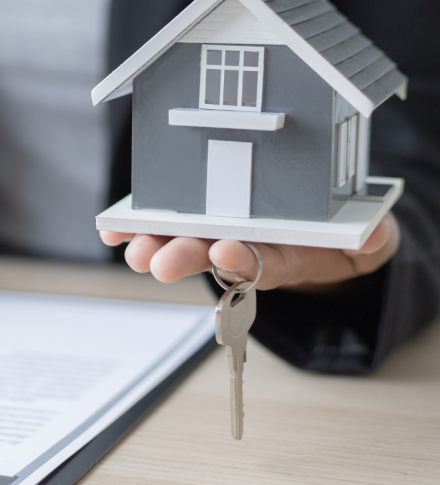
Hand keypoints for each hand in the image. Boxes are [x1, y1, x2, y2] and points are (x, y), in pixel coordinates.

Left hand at [99, 212, 400, 290]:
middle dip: (184, 258)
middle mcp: (242, 250)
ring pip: (181, 243)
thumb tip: (375, 235)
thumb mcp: (361, 239)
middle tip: (162, 262)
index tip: (227, 252)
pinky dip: (134, 227)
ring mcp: (215, 236)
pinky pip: (162, 224)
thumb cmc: (333, 238)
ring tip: (133, 248)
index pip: (261, 263)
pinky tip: (110, 229)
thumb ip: (366, 239)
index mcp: (281, 256)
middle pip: (210, 258)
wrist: (316, 234)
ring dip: (154, 245)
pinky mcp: (195, 221)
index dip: (243, 259)